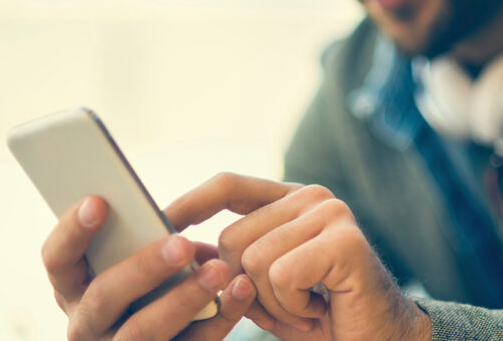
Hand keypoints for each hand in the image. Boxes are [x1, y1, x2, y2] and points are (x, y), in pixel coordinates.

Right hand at [41, 195, 257, 339]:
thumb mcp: (138, 263)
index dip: (73, 232)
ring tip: (220, 270)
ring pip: (143, 331)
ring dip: (184, 298)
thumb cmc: (154, 282)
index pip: (58, 261)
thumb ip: (145, 242)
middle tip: (182, 244)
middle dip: (143, 269)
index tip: (99, 201)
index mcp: (75, 289)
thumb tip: (174, 223)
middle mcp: (87, 325)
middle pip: (104, 297)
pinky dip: (221, 317)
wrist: (176, 330)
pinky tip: (243, 289)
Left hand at [165, 173, 430, 340]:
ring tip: (307, 306)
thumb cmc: (318, 316)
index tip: (158, 223)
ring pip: (253, 260)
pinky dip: (291, 307)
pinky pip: (281, 275)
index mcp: (292, 201)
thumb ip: (229, 263)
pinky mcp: (345, 241)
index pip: (229, 186)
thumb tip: (178, 248)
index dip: (190, 203)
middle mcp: (314, 197)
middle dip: (247, 288)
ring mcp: (332, 214)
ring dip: (272, 303)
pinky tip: (320, 309)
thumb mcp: (262, 288)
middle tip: (290, 302)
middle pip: (231, 237)